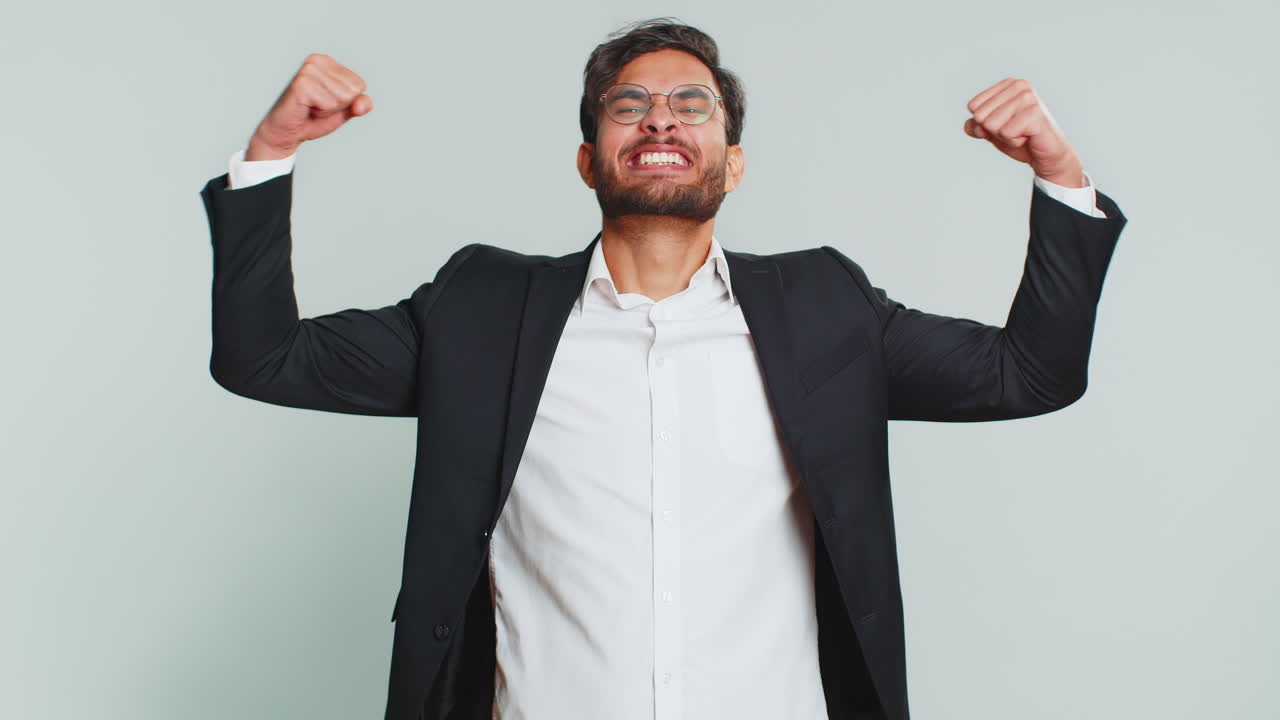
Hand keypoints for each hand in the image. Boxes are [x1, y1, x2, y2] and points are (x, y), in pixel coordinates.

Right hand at [246, 54, 372, 160]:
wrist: (287, 132)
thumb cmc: (312, 118)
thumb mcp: (343, 112)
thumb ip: (360, 105)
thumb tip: (363, 103)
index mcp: (329, 62)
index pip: (359, 85)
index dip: (347, 102)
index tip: (327, 103)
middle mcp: (317, 60)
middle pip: (352, 90)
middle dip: (338, 106)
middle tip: (317, 107)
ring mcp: (308, 70)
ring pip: (342, 97)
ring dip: (328, 109)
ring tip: (311, 107)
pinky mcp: (301, 83)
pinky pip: (329, 103)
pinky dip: (321, 112)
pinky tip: (306, 108)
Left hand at [963, 78, 1083, 187]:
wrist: (1046, 155)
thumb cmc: (1020, 139)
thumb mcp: (991, 132)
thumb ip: (975, 125)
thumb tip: (971, 125)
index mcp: (1007, 84)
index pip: (973, 106)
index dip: (984, 123)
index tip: (1005, 124)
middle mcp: (1019, 85)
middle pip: (981, 116)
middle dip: (994, 131)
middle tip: (1016, 130)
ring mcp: (1028, 97)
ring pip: (992, 125)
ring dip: (1005, 137)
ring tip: (1023, 133)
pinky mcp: (1035, 113)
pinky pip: (1006, 133)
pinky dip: (1015, 141)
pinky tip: (1029, 137)